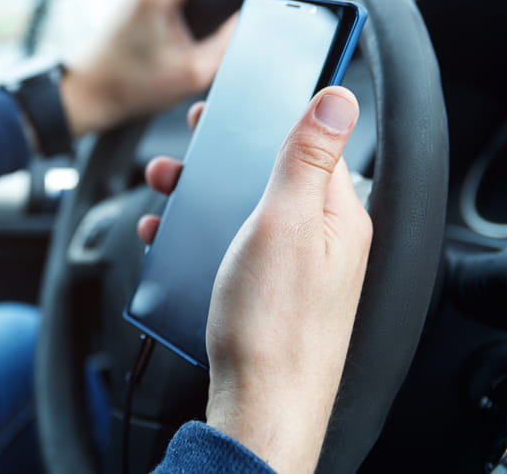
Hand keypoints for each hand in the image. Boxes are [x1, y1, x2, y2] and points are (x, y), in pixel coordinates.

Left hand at [59, 0, 235, 136]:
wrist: (90, 93)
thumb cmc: (133, 85)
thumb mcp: (195, 72)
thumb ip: (228, 42)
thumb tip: (242, 18)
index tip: (227, 5)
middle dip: (209, 0)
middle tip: (198, 37)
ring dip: (191, 10)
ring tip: (179, 43)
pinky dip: (176, 15)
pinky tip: (166, 43)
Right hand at [138, 88, 371, 473]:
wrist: (261, 409)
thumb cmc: (276, 326)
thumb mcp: (289, 222)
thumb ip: (308, 157)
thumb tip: (338, 98)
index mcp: (338, 216)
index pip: (311, 148)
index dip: (268, 122)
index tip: (228, 111)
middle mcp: (322, 241)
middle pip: (271, 179)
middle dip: (223, 161)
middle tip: (185, 154)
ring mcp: (294, 270)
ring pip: (246, 213)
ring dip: (204, 196)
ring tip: (167, 193)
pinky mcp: (267, 294)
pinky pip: (232, 249)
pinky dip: (201, 235)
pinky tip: (174, 239)